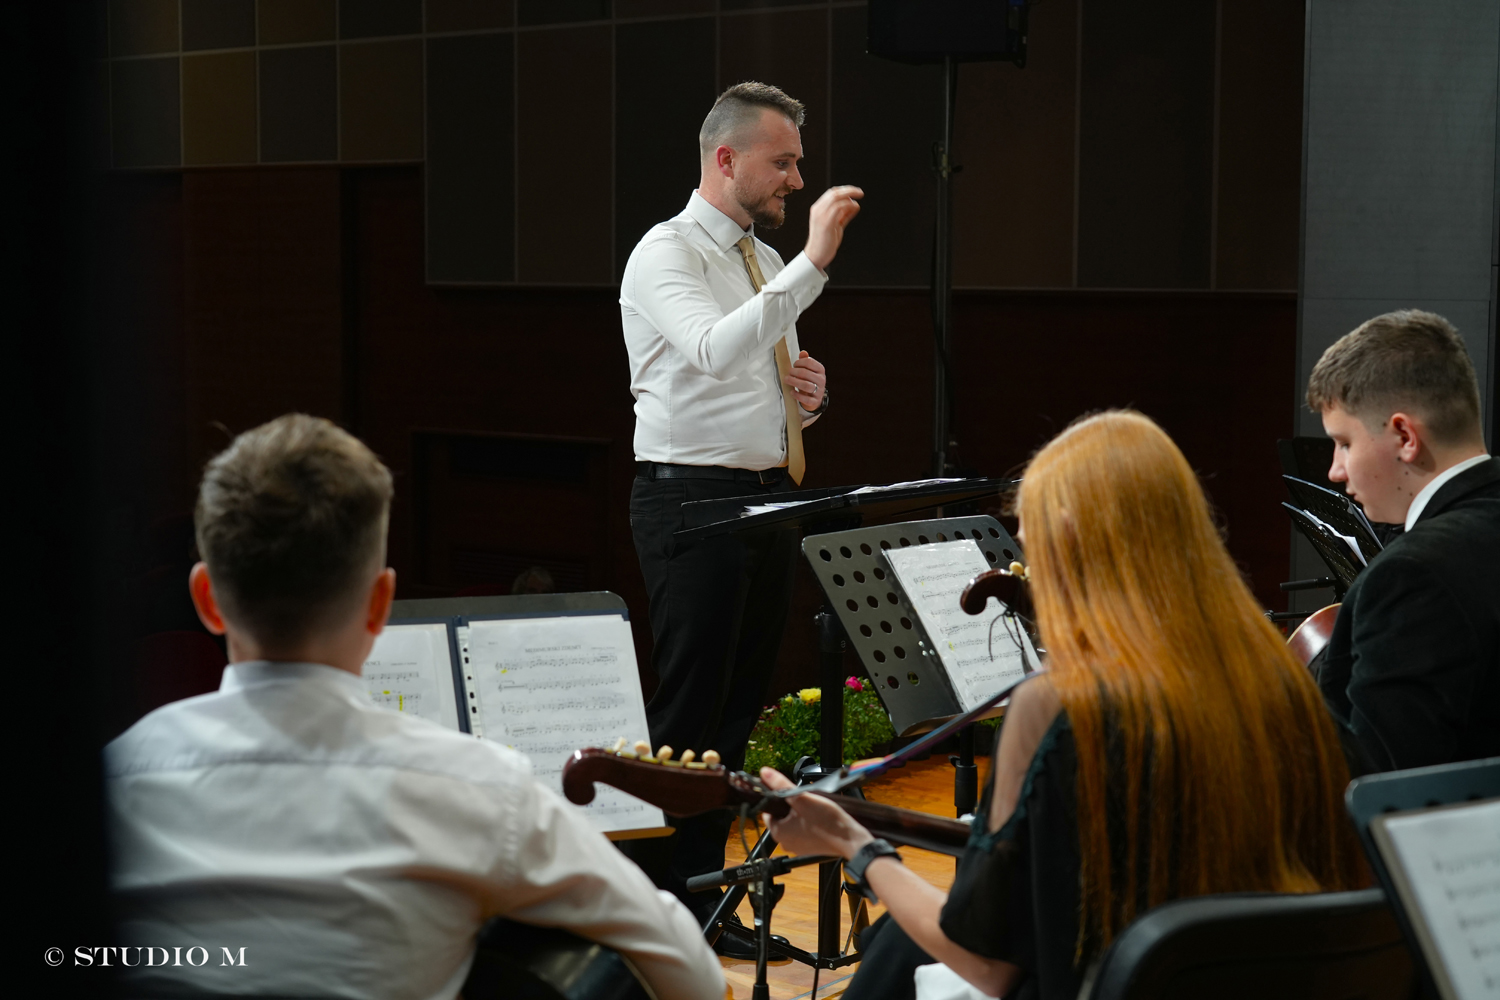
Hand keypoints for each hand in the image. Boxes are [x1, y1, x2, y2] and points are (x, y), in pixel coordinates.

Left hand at [758, 767, 873, 859]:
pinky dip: (809, 824)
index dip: (777, 799)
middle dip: (791, 807)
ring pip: (793, 824)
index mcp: (778, 832)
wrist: (850, 840)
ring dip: (800, 814)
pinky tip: (819, 818)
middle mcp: (784, 843)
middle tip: (805, 800)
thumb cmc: (826, 821)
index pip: (768, 811)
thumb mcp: (802, 798)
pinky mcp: (809, 848)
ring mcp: (797, 847)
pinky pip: (804, 832)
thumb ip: (781, 785)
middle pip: (781, 817)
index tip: (789, 792)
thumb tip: (764, 772)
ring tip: (814, 808)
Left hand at [786, 351, 825, 410]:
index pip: (809, 362)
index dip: (799, 362)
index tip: (794, 365)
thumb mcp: (809, 370)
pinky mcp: (815, 401)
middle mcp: (821, 380)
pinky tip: (792, 392)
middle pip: (806, 374)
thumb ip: (806, 361)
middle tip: (788, 373)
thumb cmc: (810, 381)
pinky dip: (797, 395)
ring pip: (806, 386)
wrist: (815, 397)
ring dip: (794, 382)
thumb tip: (803, 352)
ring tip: (787, 380)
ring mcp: (819, 391)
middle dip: (794, 372)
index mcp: (820, 370)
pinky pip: (806, 399)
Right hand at [804, 185, 863, 270]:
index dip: (844, 190)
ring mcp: (821, 215)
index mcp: (818, 209)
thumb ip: (844, 215)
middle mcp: (818, 210)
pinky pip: (839, 207)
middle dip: (849, 190)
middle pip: (834, 192)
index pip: (831, 193)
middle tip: (860, 192)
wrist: (817, 255)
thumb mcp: (836, 225)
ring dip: (850, 195)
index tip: (855, 192)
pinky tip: (856, 207)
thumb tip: (855, 205)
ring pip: (836, 197)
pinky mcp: (826, 222)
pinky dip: (849, 205)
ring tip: (859, 198)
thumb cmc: (826, 242)